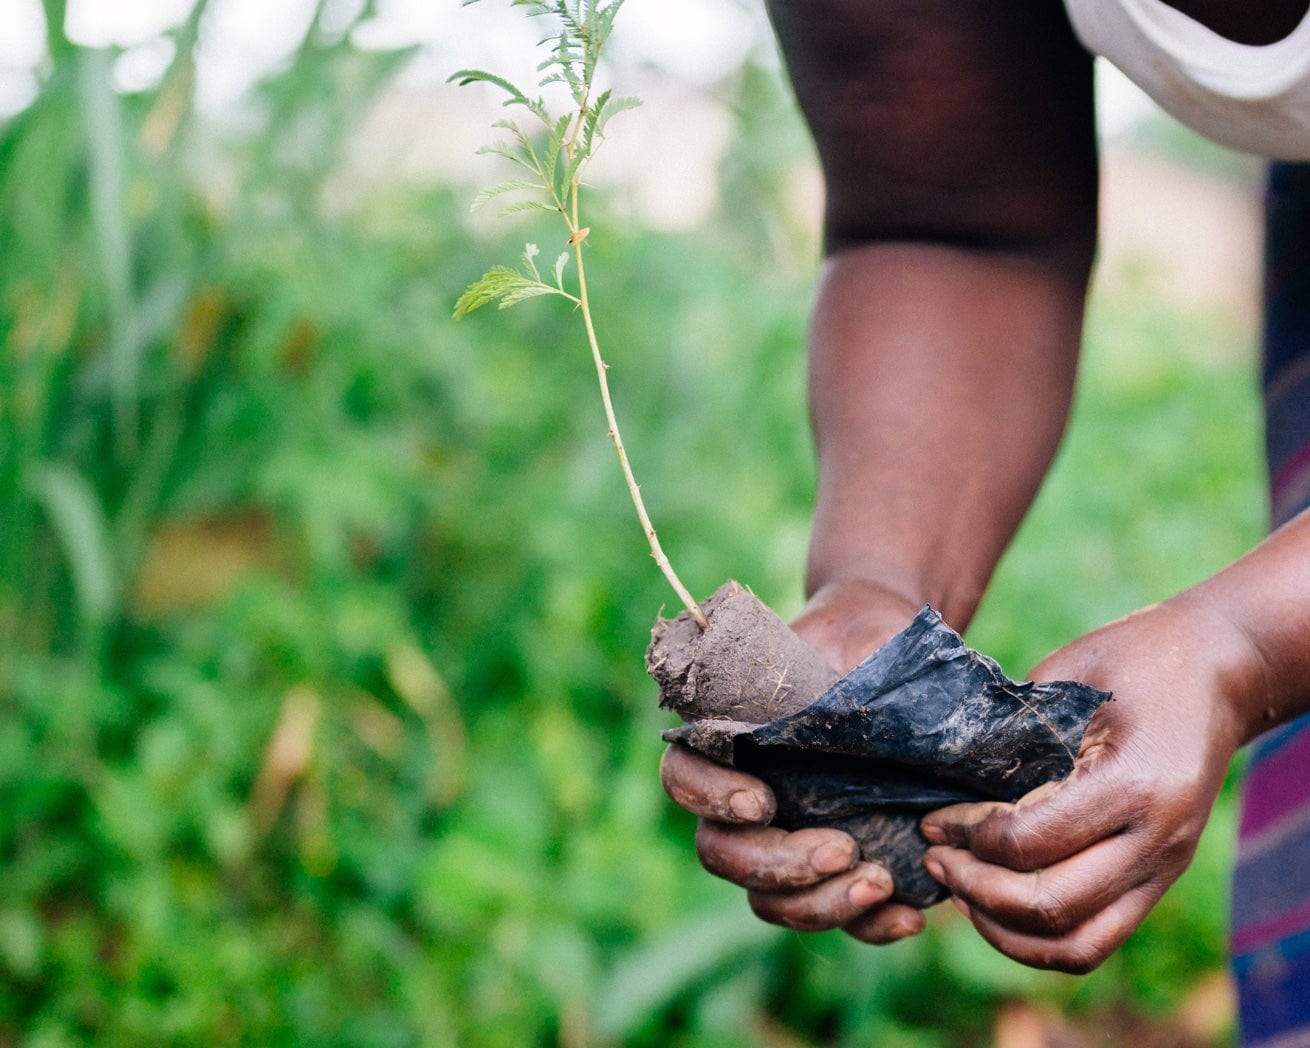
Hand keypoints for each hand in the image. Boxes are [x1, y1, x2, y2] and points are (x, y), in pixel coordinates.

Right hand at [660, 579, 929, 942]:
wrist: (903, 665)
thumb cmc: (867, 645)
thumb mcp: (850, 644)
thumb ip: (834, 677)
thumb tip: (845, 709)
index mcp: (725, 739)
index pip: (681, 775)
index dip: (708, 797)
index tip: (761, 800)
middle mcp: (740, 800)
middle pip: (720, 854)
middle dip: (777, 864)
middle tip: (843, 848)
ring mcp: (782, 840)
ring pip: (766, 900)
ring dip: (817, 905)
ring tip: (880, 882)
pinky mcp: (831, 870)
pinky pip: (832, 918)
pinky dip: (866, 926)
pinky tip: (908, 918)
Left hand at [919, 594, 1254, 971]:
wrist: (1219, 670)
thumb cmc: (1135, 658)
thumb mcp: (1070, 677)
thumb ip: (1016, 732)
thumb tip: (943, 775)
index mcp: (1134, 784)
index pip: (1030, 840)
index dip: (968, 836)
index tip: (932, 818)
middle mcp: (1156, 839)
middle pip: (1050, 904)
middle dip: (976, 888)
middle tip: (934, 857)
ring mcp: (1163, 867)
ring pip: (1076, 943)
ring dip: (1005, 928)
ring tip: (959, 890)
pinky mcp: (1158, 879)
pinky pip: (1096, 938)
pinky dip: (1039, 939)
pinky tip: (995, 906)